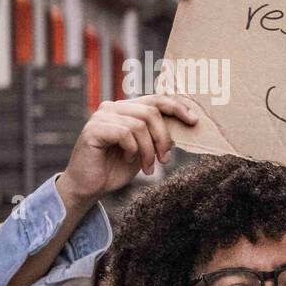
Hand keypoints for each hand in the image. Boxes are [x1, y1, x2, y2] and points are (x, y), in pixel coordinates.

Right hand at [58, 94, 198, 205]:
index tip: (194, 121)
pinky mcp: (93, 129)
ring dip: (148, 150)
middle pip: (151, 112)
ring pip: (139, 125)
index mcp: (127, 109)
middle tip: (164, 160)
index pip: (156, 100)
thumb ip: (159, 134)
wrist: (91, 186)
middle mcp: (113, 107)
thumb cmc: (118, 167)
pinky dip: (132, 149)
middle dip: (163, 138)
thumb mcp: (146, 149)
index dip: (177, 107)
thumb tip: (186, 123)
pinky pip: (124, 133)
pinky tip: (128, 159)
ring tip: (147, 166)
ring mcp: (101, 116)